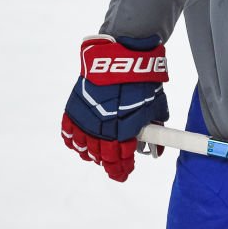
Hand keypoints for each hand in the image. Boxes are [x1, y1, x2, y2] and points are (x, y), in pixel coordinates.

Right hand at [61, 34, 168, 181]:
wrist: (122, 56)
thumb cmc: (143, 81)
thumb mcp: (156, 106)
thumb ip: (156, 128)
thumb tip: (158, 147)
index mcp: (123, 132)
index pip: (120, 160)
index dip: (122, 169)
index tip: (124, 172)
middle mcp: (102, 129)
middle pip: (101, 156)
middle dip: (108, 163)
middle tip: (114, 165)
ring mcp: (85, 119)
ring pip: (84, 147)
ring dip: (91, 154)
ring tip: (97, 155)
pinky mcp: (74, 108)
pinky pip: (69, 131)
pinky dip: (73, 140)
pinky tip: (79, 143)